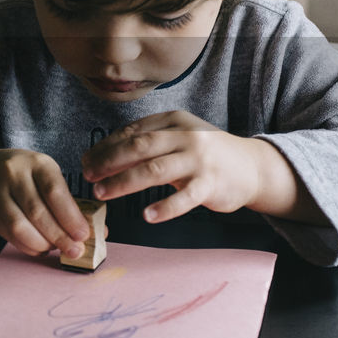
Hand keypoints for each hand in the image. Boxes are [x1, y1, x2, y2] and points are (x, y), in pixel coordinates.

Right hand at [0, 149, 96, 258]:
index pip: (54, 192)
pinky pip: (7, 234)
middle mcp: (14, 174)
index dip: (70, 217)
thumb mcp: (48, 177)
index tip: (83, 235)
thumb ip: (70, 203)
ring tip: (54, 249)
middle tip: (73, 250)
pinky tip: (38, 248)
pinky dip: (25, 246)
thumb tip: (99, 232)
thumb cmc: (26, 175)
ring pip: (18, 226)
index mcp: (37, 164)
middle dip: (58, 236)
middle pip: (36, 212)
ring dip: (40, 243)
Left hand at [81, 111, 271, 222]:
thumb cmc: (205, 154)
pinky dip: (165, 207)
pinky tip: (147, 216)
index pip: (131, 133)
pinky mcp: (211, 184)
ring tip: (103, 193)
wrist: (252, 166)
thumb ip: (146, 143)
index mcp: (173, 121)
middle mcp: (185, 136)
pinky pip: (185, 198)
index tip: (85, 162)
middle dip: (108, 162)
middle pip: (138, 147)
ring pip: (154, 170)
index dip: (104, 147)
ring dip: (124, 182)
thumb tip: (101, 156)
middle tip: (88, 176)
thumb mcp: (177, 138)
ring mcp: (199, 160)